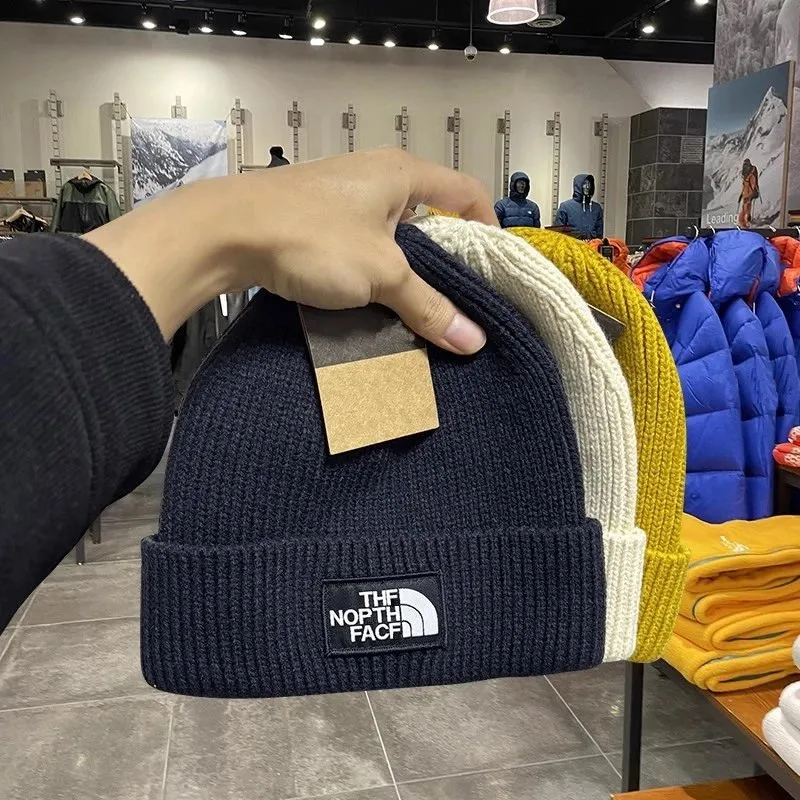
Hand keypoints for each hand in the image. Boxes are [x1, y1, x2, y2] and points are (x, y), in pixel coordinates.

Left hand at [85, 148, 495, 354]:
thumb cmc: (313, 237)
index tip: (495, 267)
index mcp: (401, 173)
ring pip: (392, 233)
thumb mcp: (381, 274)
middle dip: (447, 256)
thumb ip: (428, 305)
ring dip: (406, 268)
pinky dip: (373, 270)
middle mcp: (374, 176)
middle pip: (430, 214)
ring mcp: (341, 196)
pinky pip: (361, 244)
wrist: (225, 233)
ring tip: (416, 306)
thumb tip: (474, 341)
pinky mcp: (314, 218)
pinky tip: (372, 300)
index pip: (465, 191)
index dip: (487, 226)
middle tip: (459, 296)